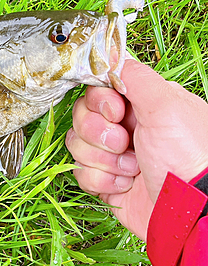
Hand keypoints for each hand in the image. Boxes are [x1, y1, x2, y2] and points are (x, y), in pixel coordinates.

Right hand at [65, 59, 207, 240]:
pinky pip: (81, 173)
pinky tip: (125, 184)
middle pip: (81, 117)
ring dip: (102, 159)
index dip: (99, 102)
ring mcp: (113, 156)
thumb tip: (111, 53)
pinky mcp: (105, 181)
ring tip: (131, 168)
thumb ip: (135, 76)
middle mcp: (125, 128)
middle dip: (98, 133)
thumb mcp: (167, 105)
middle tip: (125, 144)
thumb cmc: (188, 156)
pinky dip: (102, 180)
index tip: (116, 112)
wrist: (189, 211)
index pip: (97, 91)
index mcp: (140, 106)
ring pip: (77, 146)